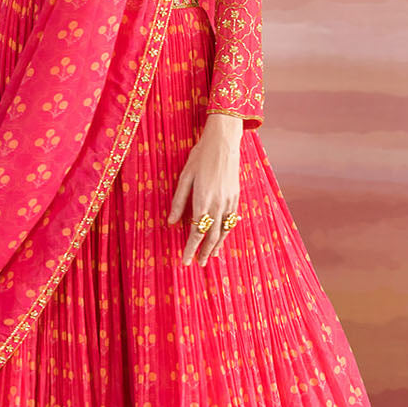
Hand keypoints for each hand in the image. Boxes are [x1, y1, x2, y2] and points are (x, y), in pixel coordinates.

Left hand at [166, 112, 242, 265]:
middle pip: (211, 235)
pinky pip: (232, 220)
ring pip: (224, 230)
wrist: (224, 142)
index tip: (185, 261)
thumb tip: (171, 222)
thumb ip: (179, 201)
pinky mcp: (236, 196)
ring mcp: (229, 201)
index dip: (190, 249)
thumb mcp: (184, 177)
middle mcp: (218, 204)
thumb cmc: (200, 156)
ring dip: (217, 245)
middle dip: (205, 252)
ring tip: (212, 257)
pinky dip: (227, 232)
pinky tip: (223, 236)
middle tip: (199, 264)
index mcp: (203, 200)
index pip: (196, 232)